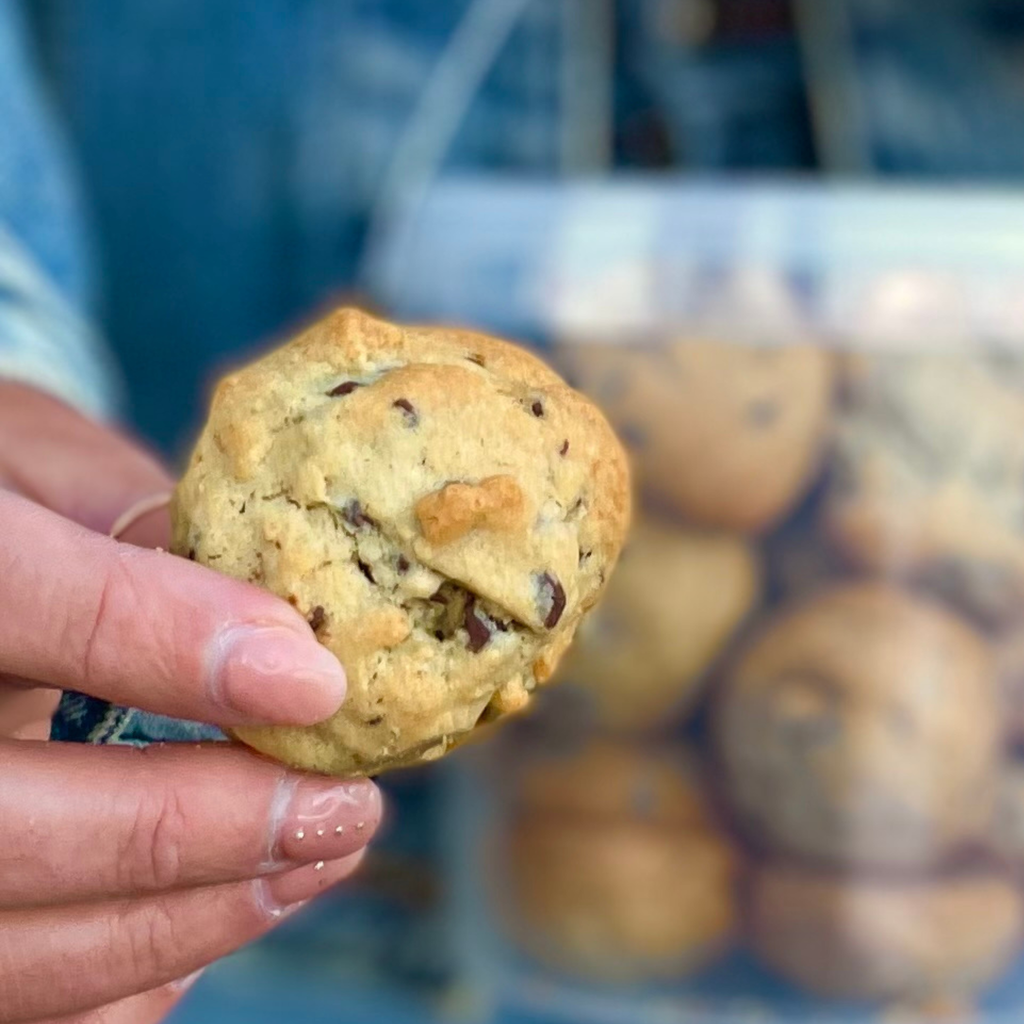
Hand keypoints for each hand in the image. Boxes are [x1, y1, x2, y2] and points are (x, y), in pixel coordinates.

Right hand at [0, 384, 380, 1023]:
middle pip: (5, 825)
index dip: (163, 643)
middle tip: (337, 806)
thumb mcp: (49, 468)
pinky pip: (32, 999)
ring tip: (319, 852)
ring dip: (185, 917)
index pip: (18, 601)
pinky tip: (225, 909)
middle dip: (189, 830)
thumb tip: (276, 619)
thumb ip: (136, 521)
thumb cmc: (4, 492)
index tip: (310, 681)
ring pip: (12, 946)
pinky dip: (132, 976)